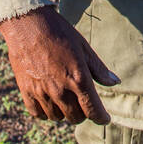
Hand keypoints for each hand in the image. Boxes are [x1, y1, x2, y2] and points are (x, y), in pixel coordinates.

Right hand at [0, 5, 118, 124]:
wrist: (29, 25)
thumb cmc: (60, 34)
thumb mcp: (84, 48)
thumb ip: (99, 70)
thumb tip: (115, 83)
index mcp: (79, 79)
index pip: (93, 110)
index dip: (101, 118)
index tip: (104, 118)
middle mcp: (61, 90)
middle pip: (76, 117)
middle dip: (83, 113)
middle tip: (82, 103)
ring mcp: (42, 92)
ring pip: (57, 117)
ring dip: (64, 112)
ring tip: (65, 99)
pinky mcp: (26, 91)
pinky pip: (38, 113)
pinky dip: (45, 112)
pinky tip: (49, 102)